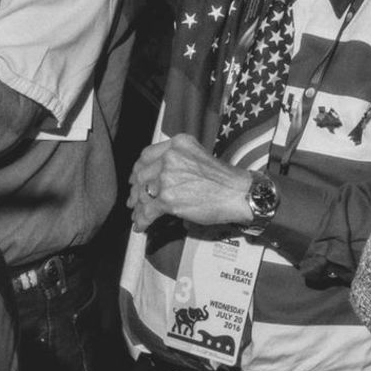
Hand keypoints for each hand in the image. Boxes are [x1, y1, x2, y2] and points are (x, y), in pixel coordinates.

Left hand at [130, 133, 254, 231]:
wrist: (238, 193)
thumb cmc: (224, 179)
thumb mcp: (198, 156)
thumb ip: (178, 160)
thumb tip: (158, 178)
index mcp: (177, 144)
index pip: (147, 155)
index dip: (139, 169)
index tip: (136, 178)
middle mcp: (169, 157)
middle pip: (142, 174)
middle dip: (135, 189)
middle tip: (133, 200)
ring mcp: (166, 178)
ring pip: (142, 194)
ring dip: (137, 207)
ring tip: (136, 215)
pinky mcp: (167, 199)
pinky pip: (147, 211)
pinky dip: (142, 220)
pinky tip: (141, 226)